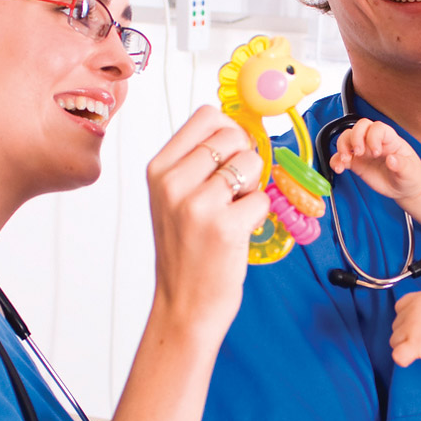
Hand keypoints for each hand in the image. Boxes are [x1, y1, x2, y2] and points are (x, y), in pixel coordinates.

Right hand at [146, 105, 268, 338]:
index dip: (229, 131)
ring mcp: (197, 205)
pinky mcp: (225, 227)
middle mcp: (173, 183)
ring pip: (251, 162)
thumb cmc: (185, 251)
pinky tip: (240, 230)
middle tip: (233, 190)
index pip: (206, 115)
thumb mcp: (173, 198)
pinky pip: (262, 198)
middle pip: (233, 135)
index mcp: (158, 169)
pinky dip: (259, 213)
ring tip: (235, 210)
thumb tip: (238, 127)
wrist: (184, 304)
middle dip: (244, 159)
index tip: (230, 155)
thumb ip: (196, 161)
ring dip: (254, 186)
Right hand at [329, 118, 420, 202]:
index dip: (373, 136)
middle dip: (355, 138)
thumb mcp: (410, 172)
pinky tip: (338, 168)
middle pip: (359, 127)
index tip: (376, 152)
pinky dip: (335, 161)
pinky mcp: (356, 163)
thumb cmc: (410, 175)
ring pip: (346, 138)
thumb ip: (402, 165)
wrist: (404, 188)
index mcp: (390, 139)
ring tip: (345, 160)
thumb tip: (392, 159)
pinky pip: (340, 157)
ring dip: (342, 146)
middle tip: (359, 153)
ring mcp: (364, 151)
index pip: (378, 128)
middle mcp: (374, 142)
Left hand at [391, 290, 420, 364]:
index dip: (405, 317)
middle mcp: (412, 311)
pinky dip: (402, 358)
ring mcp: (411, 327)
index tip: (414, 324)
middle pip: (396, 325)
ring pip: (394, 340)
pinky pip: (397, 354)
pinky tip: (410, 357)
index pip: (399, 307)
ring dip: (405, 345)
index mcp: (419, 298)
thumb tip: (419, 318)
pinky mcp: (414, 343)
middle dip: (406, 333)